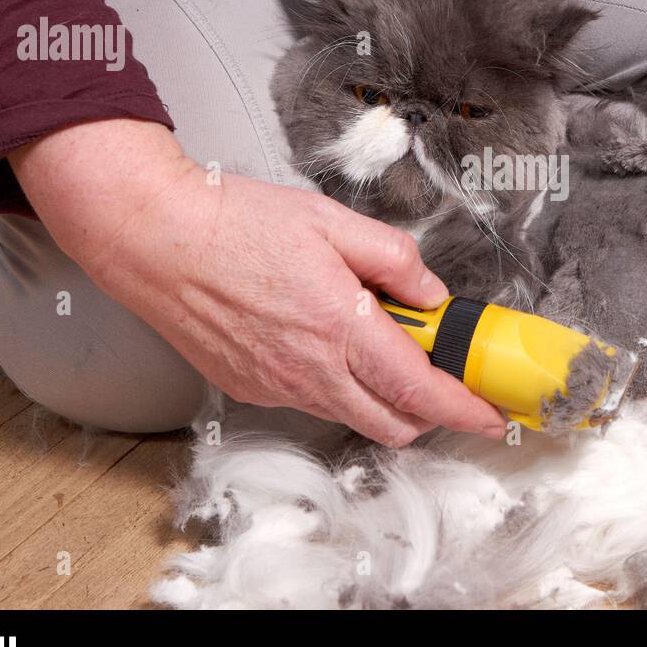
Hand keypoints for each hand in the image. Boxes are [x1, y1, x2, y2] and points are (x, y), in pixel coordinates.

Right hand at [9, 118, 507, 445]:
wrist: (154, 239)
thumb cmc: (233, 223)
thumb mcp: (331, 221)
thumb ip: (393, 259)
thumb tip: (432, 293)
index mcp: (340, 328)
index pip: (420, 391)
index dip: (465, 410)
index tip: (493, 414)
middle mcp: (309, 371)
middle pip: (393, 425)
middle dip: (429, 411)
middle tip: (439, 370)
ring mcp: (276, 387)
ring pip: (350, 416)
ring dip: (379, 396)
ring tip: (373, 338)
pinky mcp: (249, 389)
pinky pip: (309, 401)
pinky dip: (333, 383)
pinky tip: (320, 338)